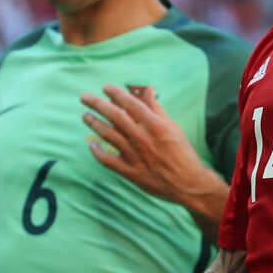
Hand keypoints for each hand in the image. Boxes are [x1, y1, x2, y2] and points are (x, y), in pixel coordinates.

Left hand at [81, 85, 221, 206]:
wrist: (188, 184)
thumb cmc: (183, 154)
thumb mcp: (172, 127)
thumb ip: (157, 108)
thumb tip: (147, 89)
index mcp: (155, 125)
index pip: (130, 104)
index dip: (116, 94)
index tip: (106, 88)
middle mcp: (142, 138)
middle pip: (114, 116)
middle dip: (97, 104)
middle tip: (85, 98)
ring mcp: (134, 155)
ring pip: (108, 135)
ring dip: (94, 123)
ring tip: (86, 116)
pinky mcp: (130, 172)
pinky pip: (108, 161)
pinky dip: (97, 153)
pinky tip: (91, 146)